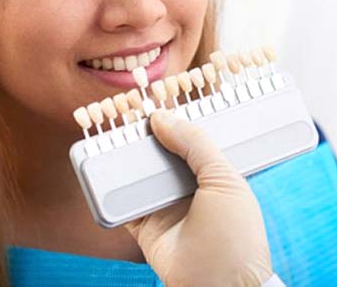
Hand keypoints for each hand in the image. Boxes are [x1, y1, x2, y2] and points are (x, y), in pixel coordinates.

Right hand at [124, 111, 272, 286]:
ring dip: (122, 151)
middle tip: (124, 110)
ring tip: (108, 127)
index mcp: (210, 172)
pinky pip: (121, 199)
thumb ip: (196, 144)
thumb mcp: (224, 180)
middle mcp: (185, 185)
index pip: (187, 137)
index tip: (152, 99)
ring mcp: (163, 204)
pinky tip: (101, 162)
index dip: (170, 118)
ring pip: (138, 170)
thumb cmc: (235, 238)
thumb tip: (161, 118)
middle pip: (158, 150)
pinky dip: (109, 184)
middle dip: (141, 131)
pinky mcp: (143, 223)